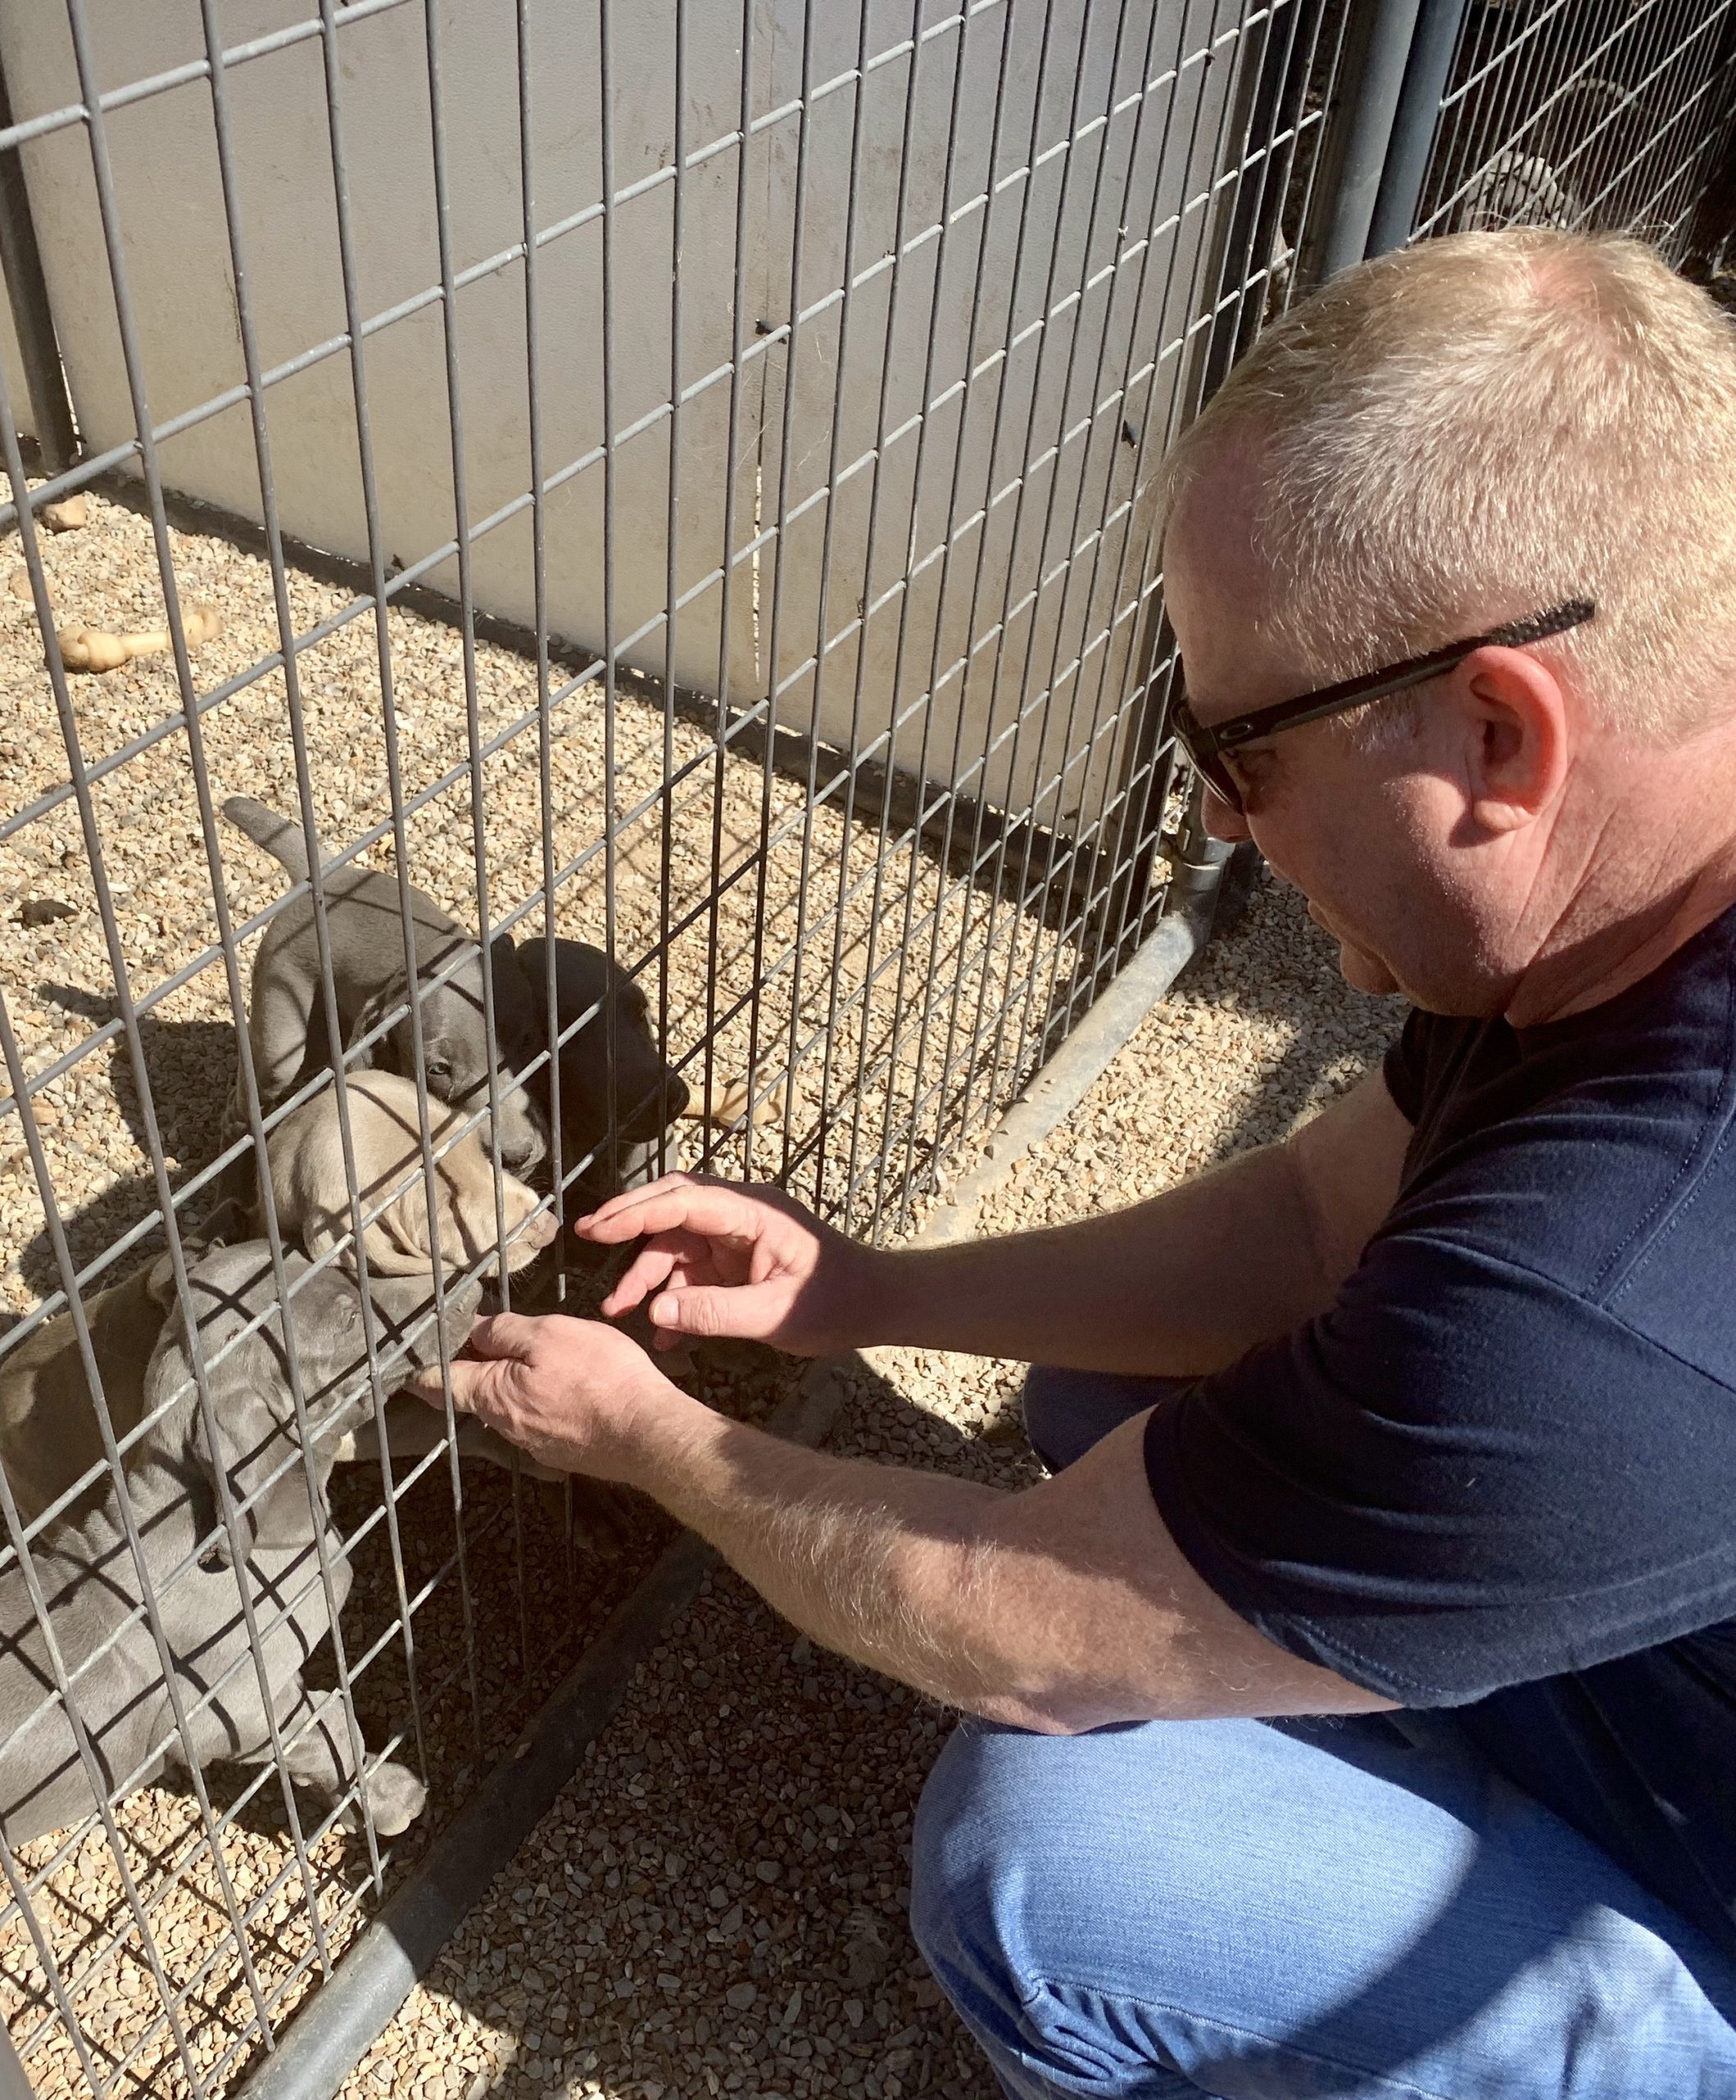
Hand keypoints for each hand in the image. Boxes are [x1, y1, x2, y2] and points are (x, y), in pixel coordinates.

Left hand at [405, 1312, 684, 1482]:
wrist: (647, 1434)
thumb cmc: (600, 1378)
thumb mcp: (550, 1334)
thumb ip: (506, 1332)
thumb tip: (476, 1331)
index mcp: (494, 1395)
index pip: (440, 1382)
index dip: (423, 1367)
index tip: (407, 1358)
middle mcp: (506, 1425)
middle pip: (475, 1394)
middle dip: (470, 1368)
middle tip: (474, 1341)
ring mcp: (535, 1443)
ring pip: (508, 1407)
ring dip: (507, 1384)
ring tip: (524, 1358)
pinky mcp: (563, 1451)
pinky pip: (537, 1419)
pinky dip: (537, 1400)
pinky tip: (559, 1386)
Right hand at [577, 1173, 883, 1355]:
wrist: (874, 1306)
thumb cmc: (837, 1302)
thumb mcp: (776, 1314)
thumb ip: (715, 1312)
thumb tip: (656, 1311)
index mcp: (752, 1211)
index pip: (684, 1201)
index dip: (636, 1212)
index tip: (596, 1228)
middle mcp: (739, 1216)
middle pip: (672, 1210)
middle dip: (628, 1225)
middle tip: (585, 1237)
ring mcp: (735, 1238)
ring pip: (676, 1246)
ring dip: (647, 1277)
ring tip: (618, 1311)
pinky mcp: (735, 1263)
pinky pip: (692, 1273)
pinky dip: (673, 1299)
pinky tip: (660, 1334)